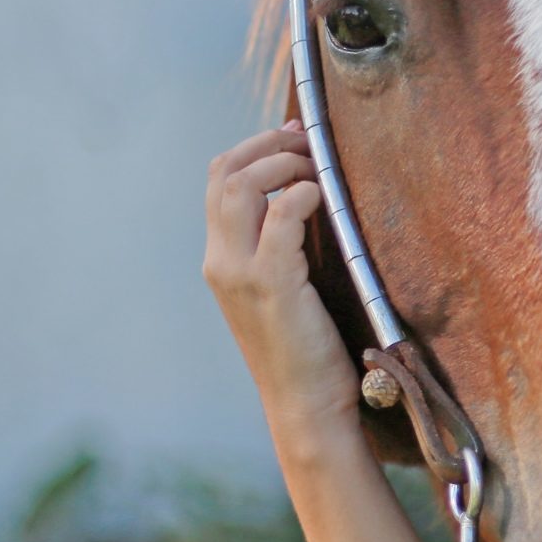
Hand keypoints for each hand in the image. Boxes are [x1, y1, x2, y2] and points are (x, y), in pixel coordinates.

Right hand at [202, 122, 359, 431]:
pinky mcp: (272, 285)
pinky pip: (282, 216)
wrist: (305, 405)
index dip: (253, 148)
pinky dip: (302, 193)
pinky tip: (323, 195)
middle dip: (266, 144)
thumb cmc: (306, 350)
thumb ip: (282, 247)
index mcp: (220, 259)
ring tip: (316, 167)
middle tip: (307, 141)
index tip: (294, 136)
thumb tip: (306, 193)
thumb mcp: (283, 290)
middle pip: (223, 172)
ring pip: (240, 186)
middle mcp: (219, 261)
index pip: (218, 181)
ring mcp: (240, 273)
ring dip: (282, 162)